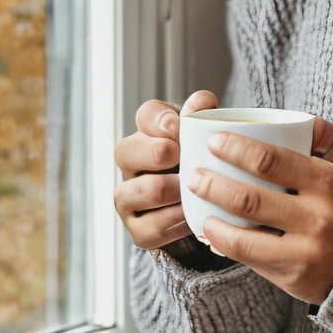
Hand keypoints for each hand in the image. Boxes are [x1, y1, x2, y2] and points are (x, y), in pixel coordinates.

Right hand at [114, 89, 218, 249]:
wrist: (206, 207)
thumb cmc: (203, 163)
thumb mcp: (206, 138)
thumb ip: (203, 117)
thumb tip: (203, 102)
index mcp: (150, 133)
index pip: (146, 115)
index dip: (158, 120)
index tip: (177, 127)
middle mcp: (132, 162)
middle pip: (126, 150)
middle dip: (157, 153)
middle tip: (182, 158)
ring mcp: (130, 197)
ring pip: (137, 190)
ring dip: (170, 189)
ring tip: (192, 190)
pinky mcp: (138, 230)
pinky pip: (151, 227)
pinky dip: (176, 222)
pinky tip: (192, 216)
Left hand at [186, 118, 332, 305]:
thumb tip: (303, 121)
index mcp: (331, 185)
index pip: (272, 161)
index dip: (237, 149)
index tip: (216, 141)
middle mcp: (317, 221)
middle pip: (250, 199)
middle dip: (213, 183)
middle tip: (193, 172)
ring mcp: (305, 254)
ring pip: (244, 237)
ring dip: (212, 219)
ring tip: (197, 204)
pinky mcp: (296, 279)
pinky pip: (252, 262)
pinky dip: (227, 246)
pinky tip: (213, 232)